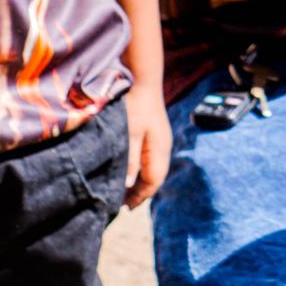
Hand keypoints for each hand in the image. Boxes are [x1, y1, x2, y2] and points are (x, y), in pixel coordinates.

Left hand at [123, 83, 170, 209]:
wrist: (141, 77)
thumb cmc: (134, 104)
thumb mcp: (128, 133)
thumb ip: (129, 160)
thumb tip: (126, 186)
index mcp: (159, 149)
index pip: (153, 181)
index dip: (140, 196)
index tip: (125, 208)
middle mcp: (162, 146)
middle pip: (154, 176)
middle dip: (140, 192)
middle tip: (122, 203)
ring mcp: (159, 138)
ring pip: (152, 167)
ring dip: (139, 180)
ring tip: (123, 190)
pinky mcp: (153, 131)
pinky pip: (149, 157)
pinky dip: (139, 168)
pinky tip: (128, 168)